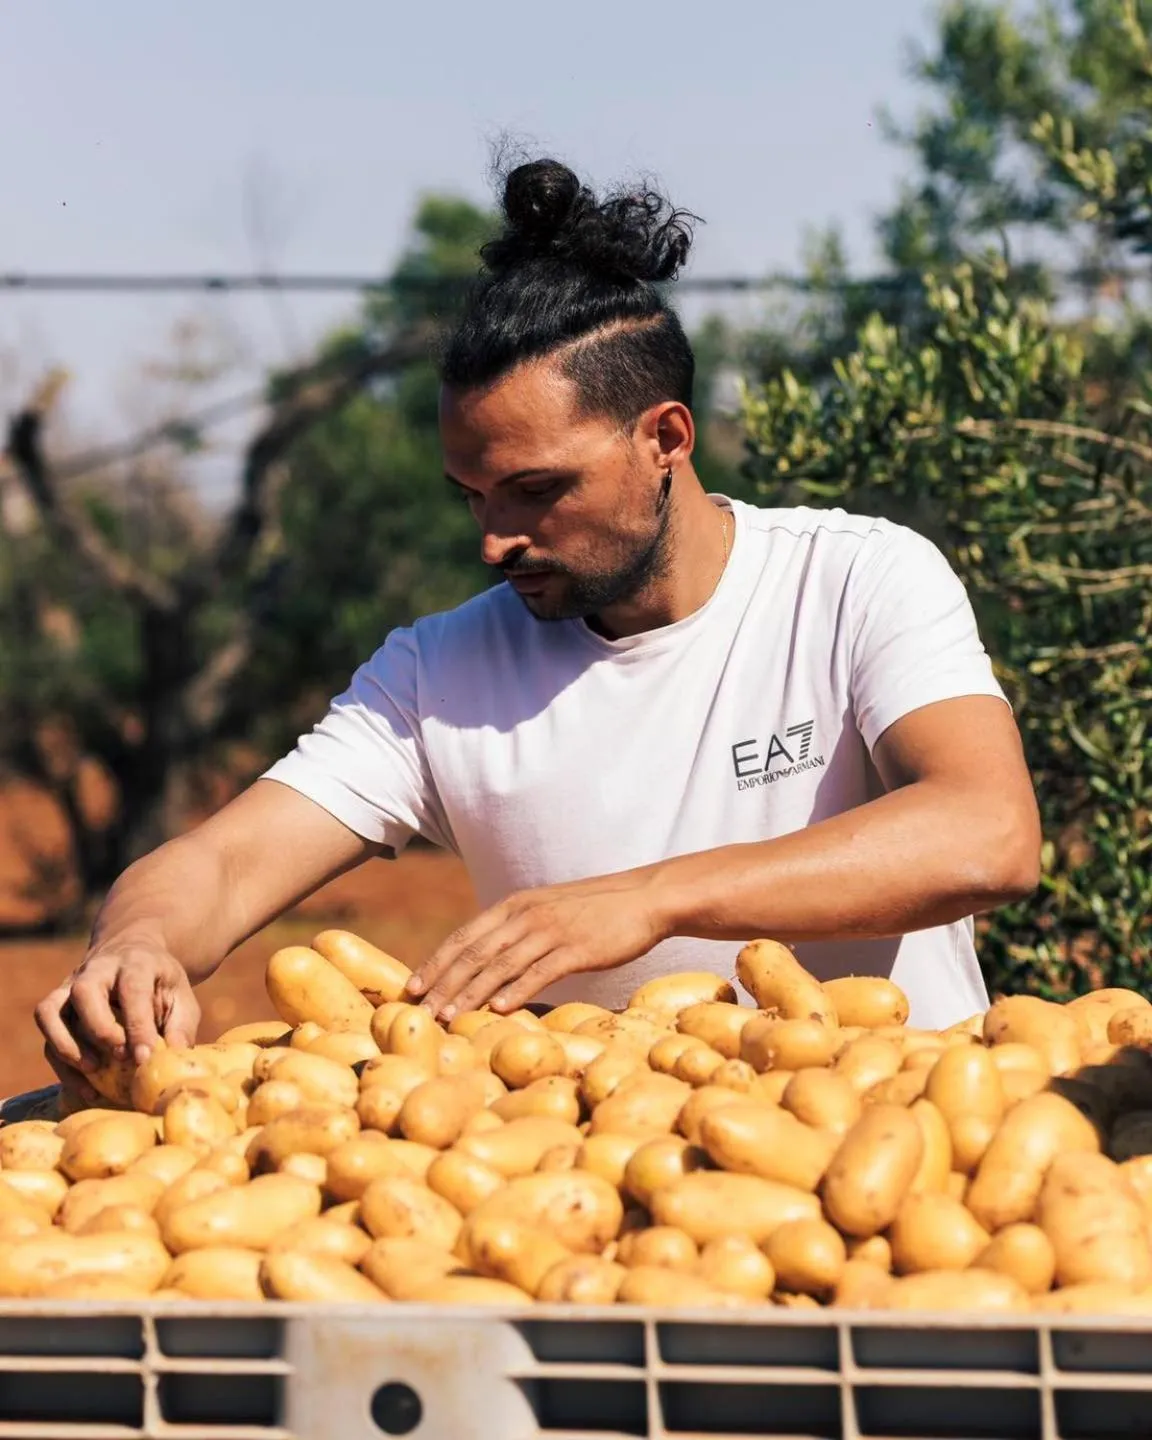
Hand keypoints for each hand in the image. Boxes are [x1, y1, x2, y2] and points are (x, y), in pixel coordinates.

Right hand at [35, 941, 201, 1101]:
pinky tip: (86, 1088)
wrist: (131, 952)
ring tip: (93, 1071)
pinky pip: (47, 1034)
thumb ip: (181, 1024)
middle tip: (120, 1056)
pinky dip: (61, 1063)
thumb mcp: (180, 994)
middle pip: (83, 992)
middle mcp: (96, 970)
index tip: (144, 1057)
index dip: (136, 1025)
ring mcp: (69, 985)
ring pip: (50, 1011)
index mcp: (135, 963)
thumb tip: (175, 1054)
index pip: (132, 989)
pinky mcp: (56, 1005)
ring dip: (66, 1045)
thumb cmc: (159, 981)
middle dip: (99, 1029)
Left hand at [406, 869, 669, 1019]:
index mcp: (516, 905)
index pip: (464, 936)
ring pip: (499, 965)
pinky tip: (497, 1009)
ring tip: (448, 1017)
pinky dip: (515, 991)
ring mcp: (551, 931)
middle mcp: (526, 915)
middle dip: (443, 983)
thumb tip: (491, 961)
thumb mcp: (550, 910)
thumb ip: (520, 930)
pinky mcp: (576, 948)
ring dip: (470, 993)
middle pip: (474, 952)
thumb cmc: (598, 910)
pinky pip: (539, 971)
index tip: (412, 987)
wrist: (646, 898)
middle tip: (420, 1012)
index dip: (436, 962)